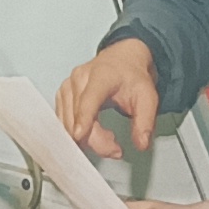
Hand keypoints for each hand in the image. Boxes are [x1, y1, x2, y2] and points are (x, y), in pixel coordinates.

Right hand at [55, 37, 158, 160]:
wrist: (123, 60)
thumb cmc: (132, 76)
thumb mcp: (148, 97)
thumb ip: (145, 121)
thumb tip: (141, 144)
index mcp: (100, 75)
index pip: (88, 99)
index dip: (83, 118)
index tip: (79, 136)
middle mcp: (79, 79)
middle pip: (78, 119)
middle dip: (96, 141)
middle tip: (116, 149)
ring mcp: (67, 88)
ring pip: (69, 126)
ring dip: (88, 140)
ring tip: (108, 136)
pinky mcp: (61, 98)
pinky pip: (65, 125)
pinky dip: (79, 135)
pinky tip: (95, 131)